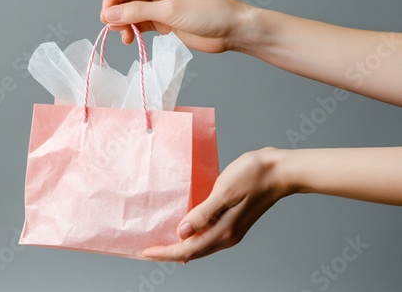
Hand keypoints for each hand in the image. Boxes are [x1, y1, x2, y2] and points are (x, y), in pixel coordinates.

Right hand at [101, 0, 253, 52]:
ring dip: (125, 24)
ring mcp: (163, 8)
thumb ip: (139, 12)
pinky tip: (131, 40)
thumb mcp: (171, 10)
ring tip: (123, 37)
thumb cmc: (210, 13)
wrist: (232, 31)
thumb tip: (110, 14)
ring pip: (135, 13)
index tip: (105, 14)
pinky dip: (134, 32)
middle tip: (111, 28)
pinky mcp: (167, 24)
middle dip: (118, 12)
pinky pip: (144, 25)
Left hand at [141, 147, 289, 261]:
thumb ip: (202, 214)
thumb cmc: (253, 176)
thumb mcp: (224, 191)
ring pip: (201, 246)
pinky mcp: (233, 222)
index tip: (146, 251)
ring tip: (162, 243)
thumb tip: (182, 233)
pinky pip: (208, 236)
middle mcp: (228, 235)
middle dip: (169, 253)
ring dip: (180, 247)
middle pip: (193, 252)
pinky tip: (186, 231)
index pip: (188, 250)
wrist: (278, 171)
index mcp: (224, 230)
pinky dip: (193, 238)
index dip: (166, 252)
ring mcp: (232, 230)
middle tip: (148, 250)